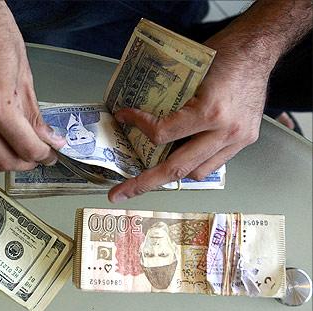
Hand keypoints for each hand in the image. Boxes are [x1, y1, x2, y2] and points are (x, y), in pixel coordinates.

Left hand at [108, 36, 268, 202]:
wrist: (258, 49)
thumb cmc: (223, 53)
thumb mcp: (189, 71)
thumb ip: (168, 99)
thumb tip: (140, 114)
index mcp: (209, 112)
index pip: (163, 134)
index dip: (138, 126)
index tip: (124, 117)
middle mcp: (225, 131)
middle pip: (177, 168)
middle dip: (144, 183)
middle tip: (121, 192)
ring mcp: (237, 139)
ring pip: (197, 172)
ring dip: (172, 172)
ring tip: (152, 170)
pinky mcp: (245, 140)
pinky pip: (214, 163)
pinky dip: (194, 163)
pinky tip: (181, 156)